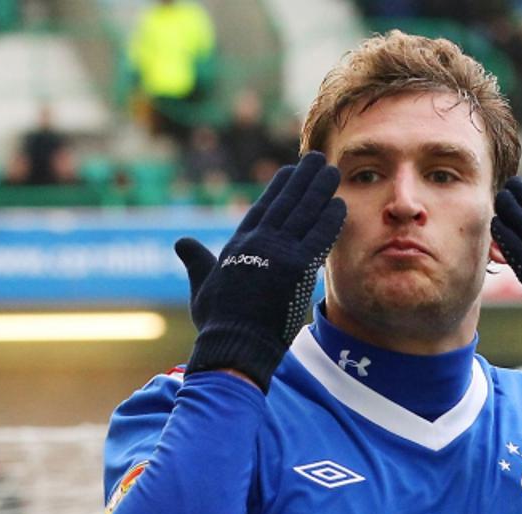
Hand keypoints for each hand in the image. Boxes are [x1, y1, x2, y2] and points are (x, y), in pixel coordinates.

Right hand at [173, 152, 346, 391]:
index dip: (278, 188)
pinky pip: (319, 236)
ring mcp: (280, 253)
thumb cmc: (217, 322)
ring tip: (332, 172)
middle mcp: (259, 242)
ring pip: (305, 213)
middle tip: (317, 161)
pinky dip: (330, 219)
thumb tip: (181, 242)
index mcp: (238, 245)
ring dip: (320, 190)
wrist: (235, 344)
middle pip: (287, 202)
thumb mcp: (201, 285)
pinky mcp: (298, 267)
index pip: (262, 208)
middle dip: (302, 179)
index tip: (289, 172)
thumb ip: (196, 260)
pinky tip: (339, 204)